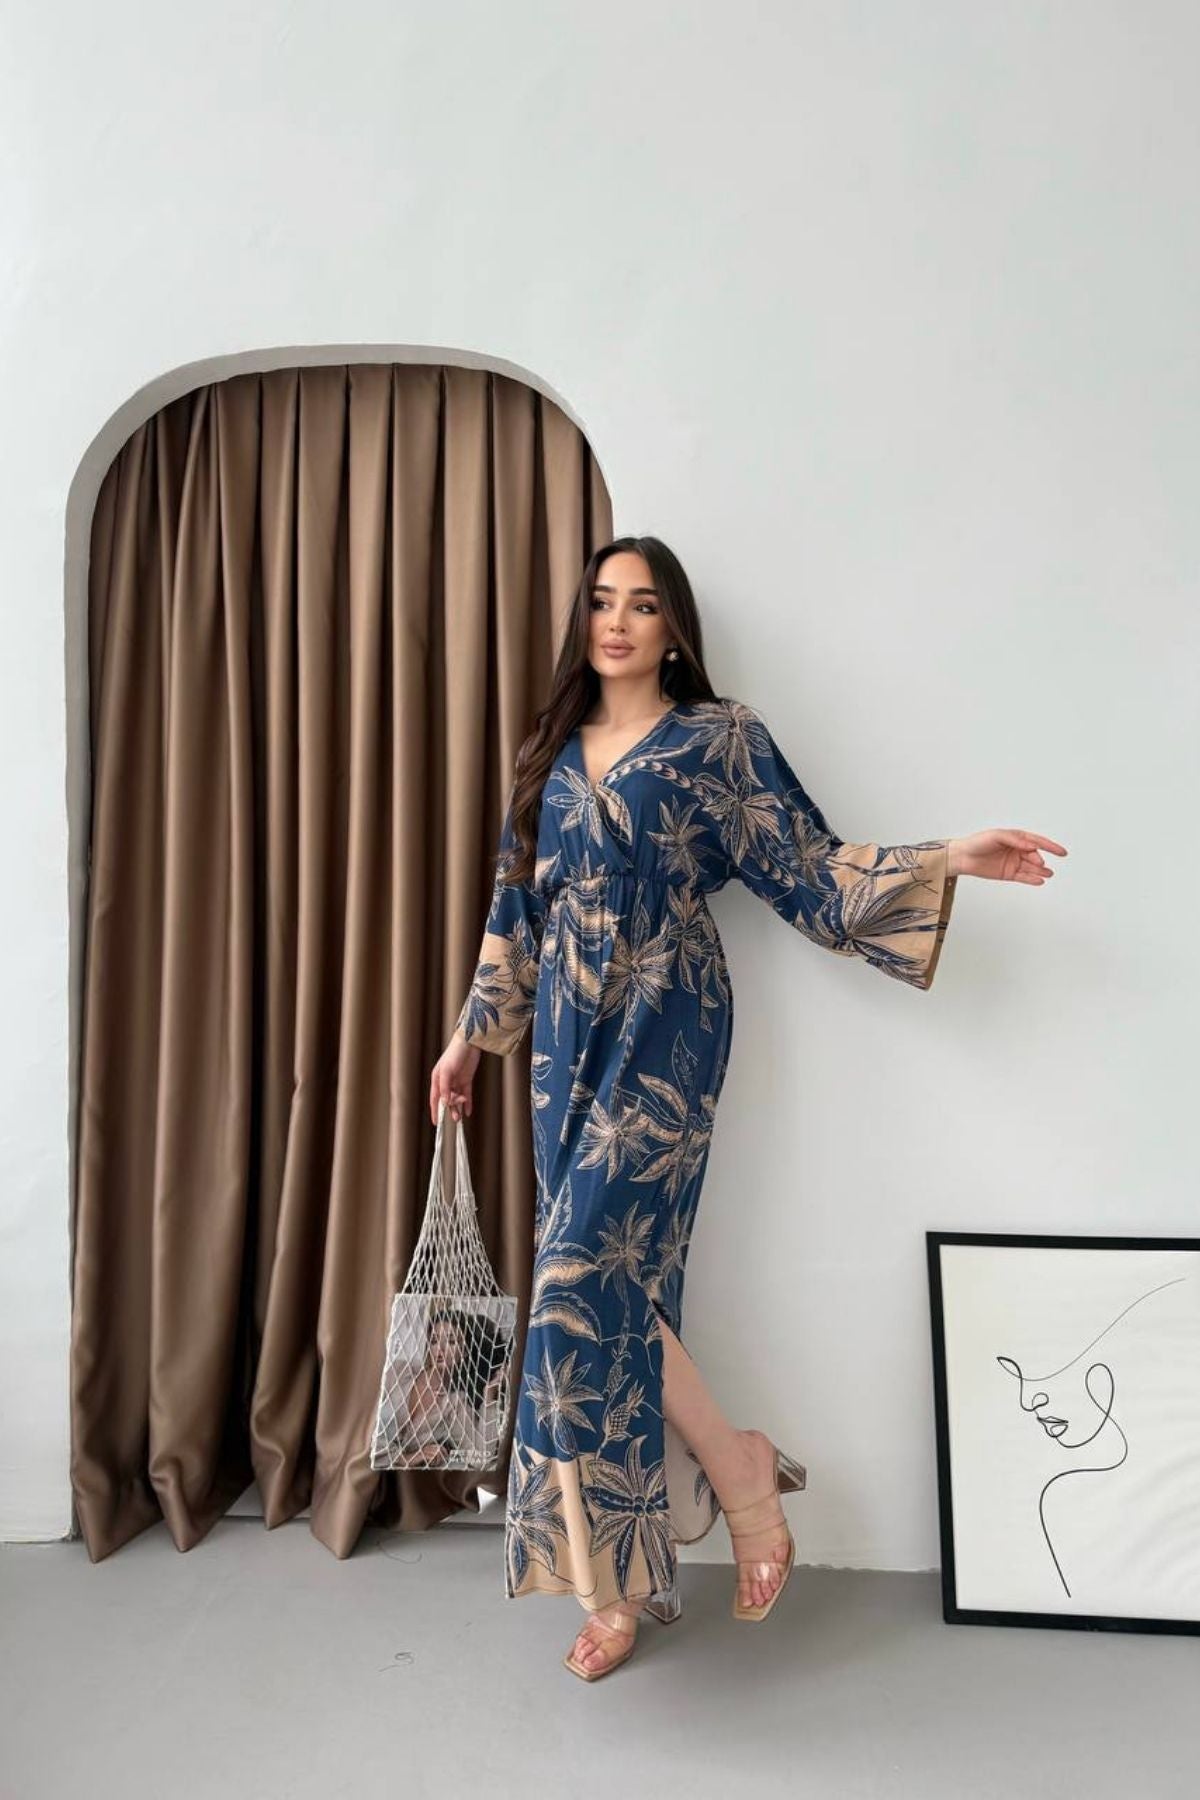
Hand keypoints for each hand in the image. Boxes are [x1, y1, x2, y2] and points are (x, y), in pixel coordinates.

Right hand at [429, 1033, 480, 1123]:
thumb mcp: (447, 1071)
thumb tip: (445, 1102)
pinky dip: (468, 1103)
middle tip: (456, 1117)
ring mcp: (457, 1081)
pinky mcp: (467, 1079)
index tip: (436, 1123)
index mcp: (437, 1079)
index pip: (435, 1098)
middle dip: (450, 1109)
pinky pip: (466, 1094)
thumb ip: (445, 1087)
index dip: (435, 1110)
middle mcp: (446, 1082)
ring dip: (458, 1108)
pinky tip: (469, 1112)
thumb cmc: (454, 1054)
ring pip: (456, 1098)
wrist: (469, 1043)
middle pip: (447, 1100)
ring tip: (462, 1116)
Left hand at [948, 830, 1066, 884]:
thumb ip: (1015, 840)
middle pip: (1034, 855)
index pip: (1037, 841)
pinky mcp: (1008, 874)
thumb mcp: (996, 836)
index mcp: (1016, 838)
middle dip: (1038, 859)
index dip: (1050, 846)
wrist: (963, 857)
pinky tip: (1039, 881)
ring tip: (1048, 874)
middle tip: (1039, 862)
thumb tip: (1032, 845)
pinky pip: (1023, 877)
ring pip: (1031, 868)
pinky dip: (1032, 879)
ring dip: (1041, 871)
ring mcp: (1014, 863)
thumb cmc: (978, 843)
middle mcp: (1017, 850)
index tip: (1062, 852)